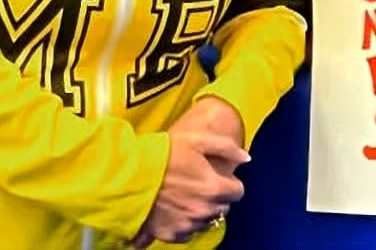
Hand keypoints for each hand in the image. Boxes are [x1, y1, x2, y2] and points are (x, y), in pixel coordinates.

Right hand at [132, 128, 247, 248]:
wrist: (128, 175)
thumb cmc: (161, 154)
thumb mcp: (197, 140)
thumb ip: (226, 148)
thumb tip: (246, 158)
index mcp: (213, 187)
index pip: (238, 192)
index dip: (229, 183)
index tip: (218, 177)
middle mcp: (203, 210)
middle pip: (223, 208)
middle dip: (216, 197)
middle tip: (198, 184)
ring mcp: (187, 224)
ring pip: (206, 221)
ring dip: (201, 210)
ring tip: (184, 196)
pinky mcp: (170, 234)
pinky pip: (187, 234)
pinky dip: (184, 224)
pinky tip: (174, 210)